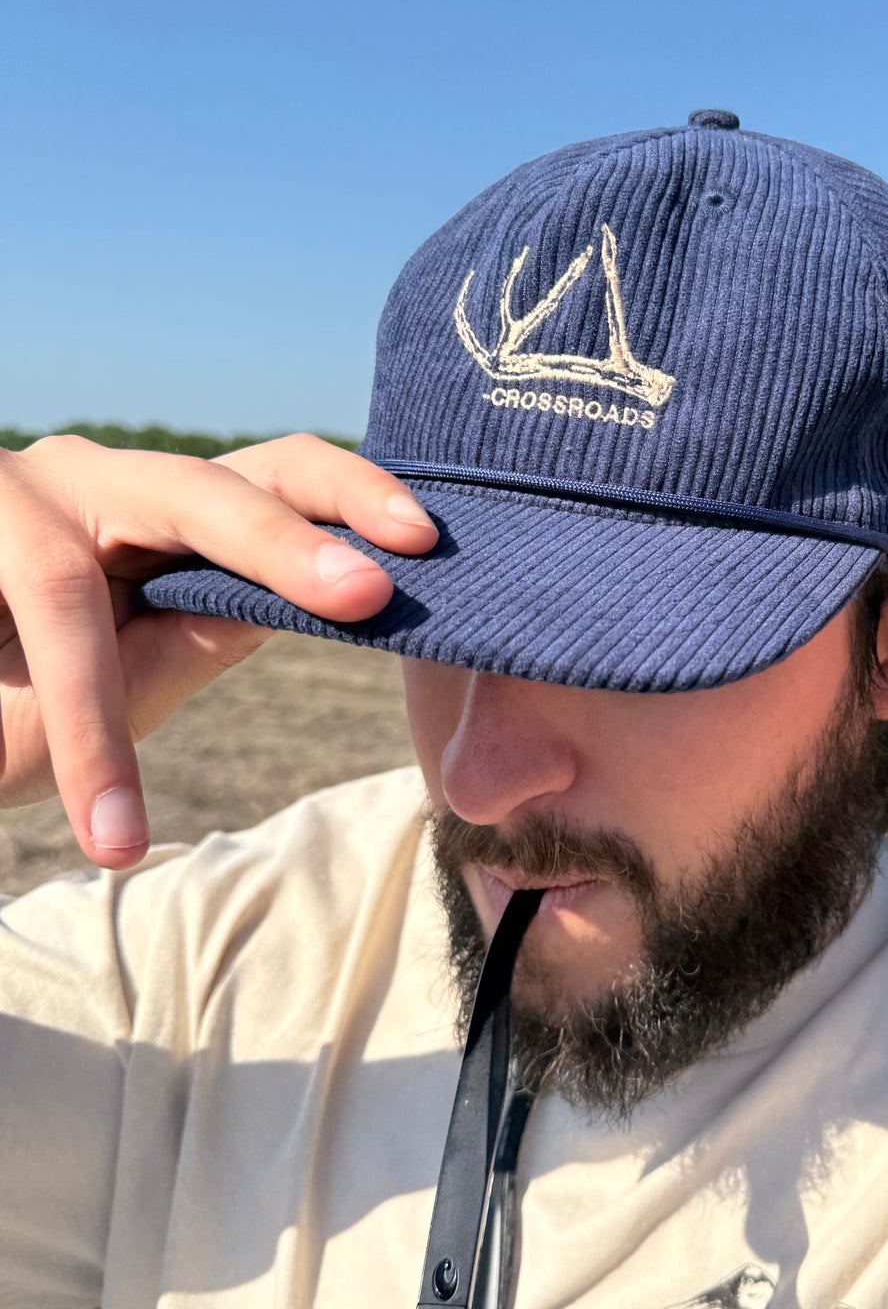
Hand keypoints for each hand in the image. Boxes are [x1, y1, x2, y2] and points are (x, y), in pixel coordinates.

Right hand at [0, 434, 436, 869]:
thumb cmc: (6, 697)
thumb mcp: (128, 674)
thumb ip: (205, 627)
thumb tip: (326, 598)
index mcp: (156, 508)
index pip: (269, 477)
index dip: (346, 493)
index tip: (426, 540)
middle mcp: (88, 483)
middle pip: (205, 486)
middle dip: (286, 542)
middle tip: (370, 591)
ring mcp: (5, 498)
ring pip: (64, 583)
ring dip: (93, 718)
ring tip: (118, 831)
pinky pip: (5, 634)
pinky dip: (36, 735)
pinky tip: (78, 819)